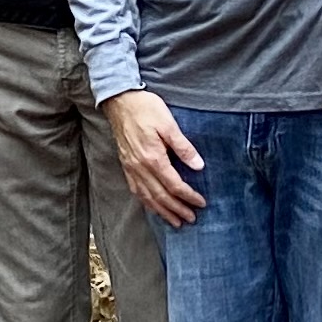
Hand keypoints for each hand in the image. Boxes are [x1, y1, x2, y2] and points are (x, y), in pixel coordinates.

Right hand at [108, 89, 206, 227]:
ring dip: (162, 211)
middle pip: (161, 196)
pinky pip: (136, 190)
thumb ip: (183, 147)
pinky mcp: (126, 165)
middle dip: (177, 210)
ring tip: (175, 221)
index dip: (189, 196)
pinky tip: (153, 207)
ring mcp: (131, 168)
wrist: (119, 101)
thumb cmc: (145, 109)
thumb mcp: (169, 124)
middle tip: (191, 219)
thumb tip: (199, 166)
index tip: (201, 203)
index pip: (174, 185)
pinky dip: (147, 203)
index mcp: (153, 158)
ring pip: (147, 197)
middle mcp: (140, 168)